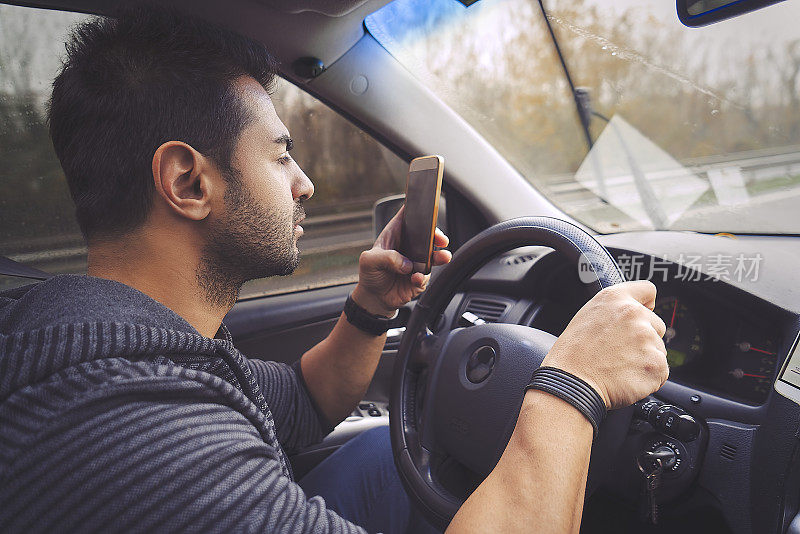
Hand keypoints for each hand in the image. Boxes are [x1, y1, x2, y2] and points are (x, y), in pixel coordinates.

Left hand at [351, 205, 451, 316]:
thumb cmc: (371, 274)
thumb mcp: (369, 261)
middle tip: (440, 239)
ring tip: (442, 257)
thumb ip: (386, 258)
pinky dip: (422, 277)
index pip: (408, 216)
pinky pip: (426, 276)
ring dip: (439, 256)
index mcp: (395, 234)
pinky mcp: (420, 278)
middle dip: (437, 234)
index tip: (427, 207)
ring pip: (434, 255)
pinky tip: (415, 278)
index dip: (417, 209)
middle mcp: (409, 246)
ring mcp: (417, 262)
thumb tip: (406, 264)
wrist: (374, 298)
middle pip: (427, 234)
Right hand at [541, 280, 668, 409]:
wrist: (571, 383)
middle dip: (644, 338)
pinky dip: (648, 378)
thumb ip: (613, 310)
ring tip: (620, 366)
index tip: (643, 313)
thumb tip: (632, 315)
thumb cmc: (572, 354)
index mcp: (616, 299)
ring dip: (646, 359)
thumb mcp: (586, 316)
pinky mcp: (656, 364)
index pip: (648, 290)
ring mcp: (648, 339)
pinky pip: (661, 371)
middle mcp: (635, 315)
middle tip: (620, 351)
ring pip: (659, 350)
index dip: (646, 304)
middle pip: (657, 325)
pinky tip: (627, 378)